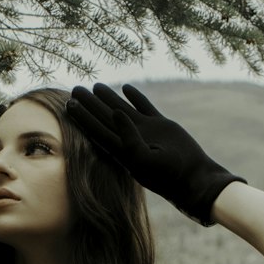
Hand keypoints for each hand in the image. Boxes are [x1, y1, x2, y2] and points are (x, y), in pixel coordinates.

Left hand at [65, 84, 243, 224]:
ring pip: (123, 109)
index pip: (97, 129)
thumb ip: (128, 138)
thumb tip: (115, 114)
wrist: (193, 178)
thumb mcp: (145, 159)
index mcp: (122, 150)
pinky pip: (145, 107)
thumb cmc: (168, 175)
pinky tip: (126, 87)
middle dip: (90, 104)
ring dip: (109, 98)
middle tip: (75, 88)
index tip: (69, 104)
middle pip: (105, 117)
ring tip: (95, 85)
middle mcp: (131, 139)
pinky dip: (136, 97)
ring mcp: (146, 132)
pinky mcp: (162, 126)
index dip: (83, 117)